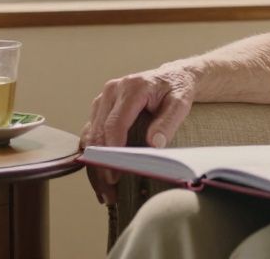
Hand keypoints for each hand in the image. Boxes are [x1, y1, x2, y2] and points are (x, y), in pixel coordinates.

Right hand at [80, 64, 196, 204]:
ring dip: (93, 166)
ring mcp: (103, 99)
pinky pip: (90, 134)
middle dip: (100, 166)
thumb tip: (154, 144)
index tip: (115, 175)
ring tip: (104, 191)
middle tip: (109, 192)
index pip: (115, 124)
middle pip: (98, 134)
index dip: (112, 152)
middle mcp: (112, 92)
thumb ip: (168, 122)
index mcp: (131, 88)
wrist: (173, 76)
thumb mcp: (180, 103)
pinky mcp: (100, 108)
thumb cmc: (176, 89)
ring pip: (89, 136)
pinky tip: (99, 176)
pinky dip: (92, 157)